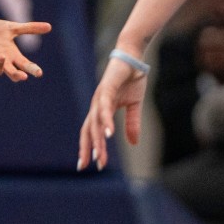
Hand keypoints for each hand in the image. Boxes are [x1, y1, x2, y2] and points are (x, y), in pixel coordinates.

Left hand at [0, 20, 49, 81]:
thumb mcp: (12, 28)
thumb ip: (29, 28)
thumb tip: (49, 26)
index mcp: (12, 55)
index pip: (25, 65)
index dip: (32, 69)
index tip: (39, 73)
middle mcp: (2, 62)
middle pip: (12, 73)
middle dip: (17, 75)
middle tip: (23, 76)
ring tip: (2, 57)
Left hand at [77, 53, 147, 170]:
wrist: (134, 57)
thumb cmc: (132, 79)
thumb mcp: (134, 106)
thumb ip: (132, 123)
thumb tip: (133, 143)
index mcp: (101, 108)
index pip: (91, 131)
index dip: (88, 146)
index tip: (88, 164)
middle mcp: (97, 104)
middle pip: (89, 129)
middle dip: (89, 148)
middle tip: (90, 166)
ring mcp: (100, 96)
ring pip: (95, 122)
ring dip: (97, 140)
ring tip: (100, 157)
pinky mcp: (107, 88)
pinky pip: (104, 107)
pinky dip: (106, 121)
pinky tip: (108, 134)